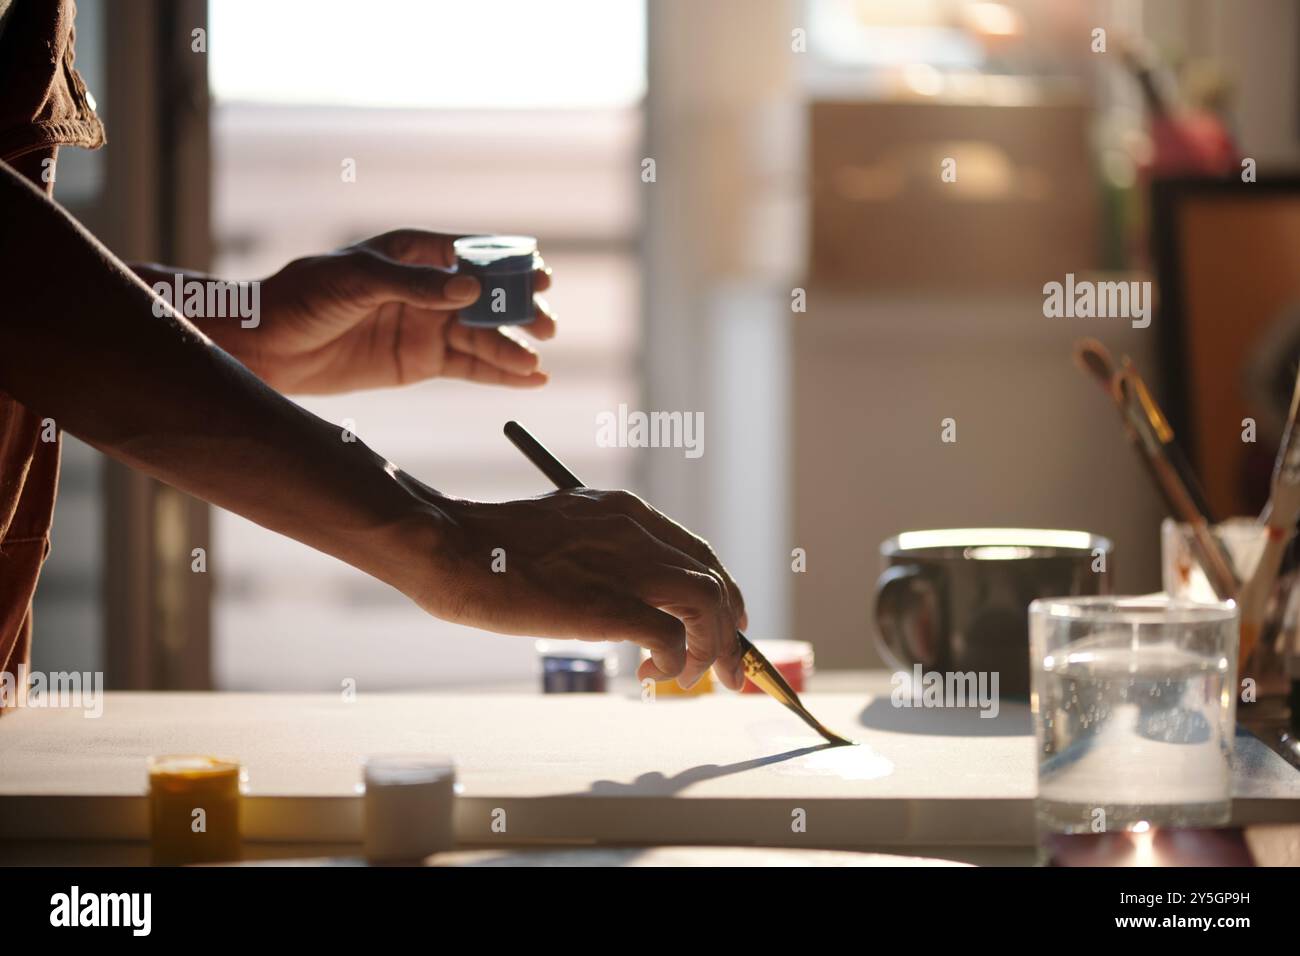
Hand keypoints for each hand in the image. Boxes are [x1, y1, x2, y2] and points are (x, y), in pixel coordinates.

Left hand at [223, 229, 555, 393]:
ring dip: (512, 349)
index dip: (510, 266)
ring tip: (536, 364)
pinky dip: (500, 375)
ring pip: (483, 337)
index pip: (474, 254)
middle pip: (489, 298)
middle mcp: (429, 288)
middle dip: (520, 311)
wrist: (269, 346)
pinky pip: (470, 367)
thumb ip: (414, 285)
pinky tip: (530, 379)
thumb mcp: (357, 281)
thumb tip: (470, 289)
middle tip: (546, 326)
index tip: (540, 277)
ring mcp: (428, 326)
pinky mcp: (422, 362)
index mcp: (414, 253)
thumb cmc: (305, 296)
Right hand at [407, 489, 749, 689]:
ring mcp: (625, 565)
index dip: (720, 593)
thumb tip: (623, 595)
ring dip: (711, 648)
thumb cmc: (492, 548)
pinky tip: (653, 673)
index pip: (698, 552)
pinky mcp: (607, 604)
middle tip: (727, 669)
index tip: (721, 626)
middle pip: (714, 578)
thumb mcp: (562, 531)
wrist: (452, 548)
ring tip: (688, 677)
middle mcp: (636, 530)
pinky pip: (673, 636)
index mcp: (625, 511)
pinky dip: (678, 660)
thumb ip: (600, 551)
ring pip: (708, 604)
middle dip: (730, 629)